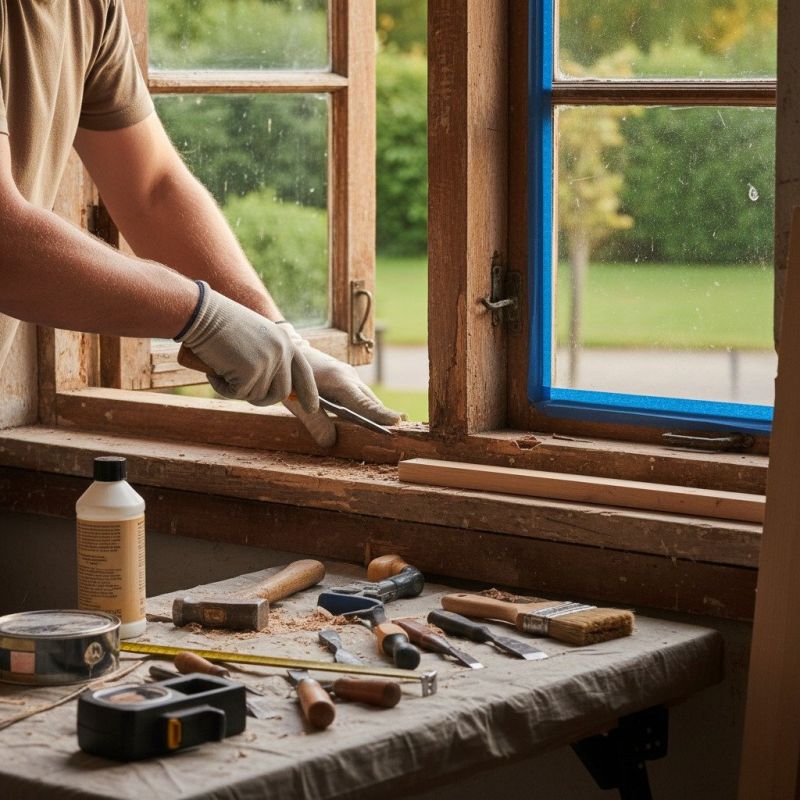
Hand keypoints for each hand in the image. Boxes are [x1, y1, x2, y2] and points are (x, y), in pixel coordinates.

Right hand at [177, 283, 318, 410]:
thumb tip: (280, 390)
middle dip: (261, 398)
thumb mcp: (256, 339)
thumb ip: (271, 358)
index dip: (309, 393)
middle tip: (239, 389)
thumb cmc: (223, 326)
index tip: (312, 409)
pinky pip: (237, 394)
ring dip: (237, 389)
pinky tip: (214, 370)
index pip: (304, 373)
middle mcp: (282, 352)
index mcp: (286, 342)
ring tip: (223, 368)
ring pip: (257, 396)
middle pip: (281, 393)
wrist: (202, 314)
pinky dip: (222, 387)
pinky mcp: (250, 372)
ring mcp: (268, 362)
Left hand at [278, 322, 403, 446]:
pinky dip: (366, 407)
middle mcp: (349, 377)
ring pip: (367, 398)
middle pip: (371, 401)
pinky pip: (360, 395)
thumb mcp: (297, 402)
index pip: (363, 403)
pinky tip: (367, 421)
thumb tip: (331, 442)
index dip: (379, 414)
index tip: (397, 421)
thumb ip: (315, 422)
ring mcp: (349, 376)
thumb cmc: (292, 377)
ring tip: (387, 430)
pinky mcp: (347, 378)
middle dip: (383, 416)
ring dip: (374, 413)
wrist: (289, 349)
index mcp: (338, 381)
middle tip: (397, 432)